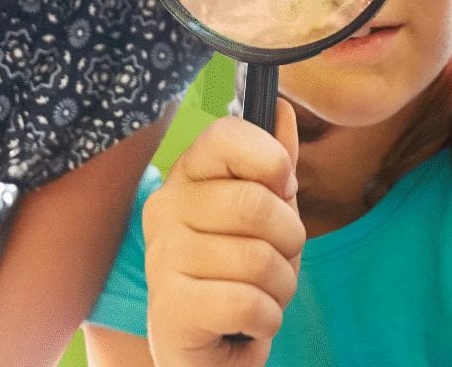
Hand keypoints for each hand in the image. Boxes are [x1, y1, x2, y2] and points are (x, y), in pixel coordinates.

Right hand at [142, 102, 303, 366]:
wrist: (208, 350)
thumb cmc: (238, 274)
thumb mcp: (266, 216)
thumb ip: (273, 165)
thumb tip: (282, 109)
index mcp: (187, 175)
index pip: (226, 135)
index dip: (271, 160)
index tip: (282, 190)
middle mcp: (165, 207)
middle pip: (256, 203)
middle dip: (290, 240)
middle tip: (276, 259)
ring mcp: (162, 257)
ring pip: (258, 259)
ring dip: (281, 287)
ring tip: (261, 295)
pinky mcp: (168, 308)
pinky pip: (247, 302)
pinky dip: (266, 319)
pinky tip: (248, 322)